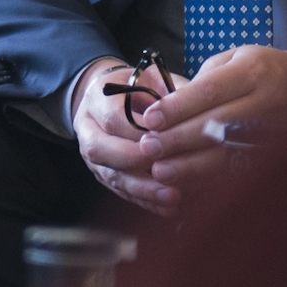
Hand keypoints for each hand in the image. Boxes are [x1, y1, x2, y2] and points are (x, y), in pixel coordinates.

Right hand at [70, 55, 178, 215]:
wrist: (111, 99)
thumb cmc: (137, 89)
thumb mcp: (152, 79)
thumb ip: (172, 91)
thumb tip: (199, 109)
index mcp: (98, 98)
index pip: (111, 117)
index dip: (134, 131)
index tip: (162, 140)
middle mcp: (88, 127)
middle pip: (100, 149)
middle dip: (133, 162)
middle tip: (165, 170)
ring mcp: (92, 153)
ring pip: (109, 175)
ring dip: (141, 188)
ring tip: (172, 197)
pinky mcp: (102, 173)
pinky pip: (120, 191)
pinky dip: (144, 201)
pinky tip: (168, 208)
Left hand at [135, 44, 286, 190]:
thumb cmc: (270, 69)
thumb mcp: (239, 58)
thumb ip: (206, 79)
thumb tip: (170, 108)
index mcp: (253, 72)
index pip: (208, 91)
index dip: (177, 108)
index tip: (151, 120)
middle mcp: (266, 104)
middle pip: (216, 126)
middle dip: (177, 140)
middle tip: (146, 149)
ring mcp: (275, 133)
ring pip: (228, 155)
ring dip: (192, 167)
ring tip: (161, 172)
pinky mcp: (279, 155)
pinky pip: (243, 171)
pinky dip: (214, 181)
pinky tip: (190, 186)